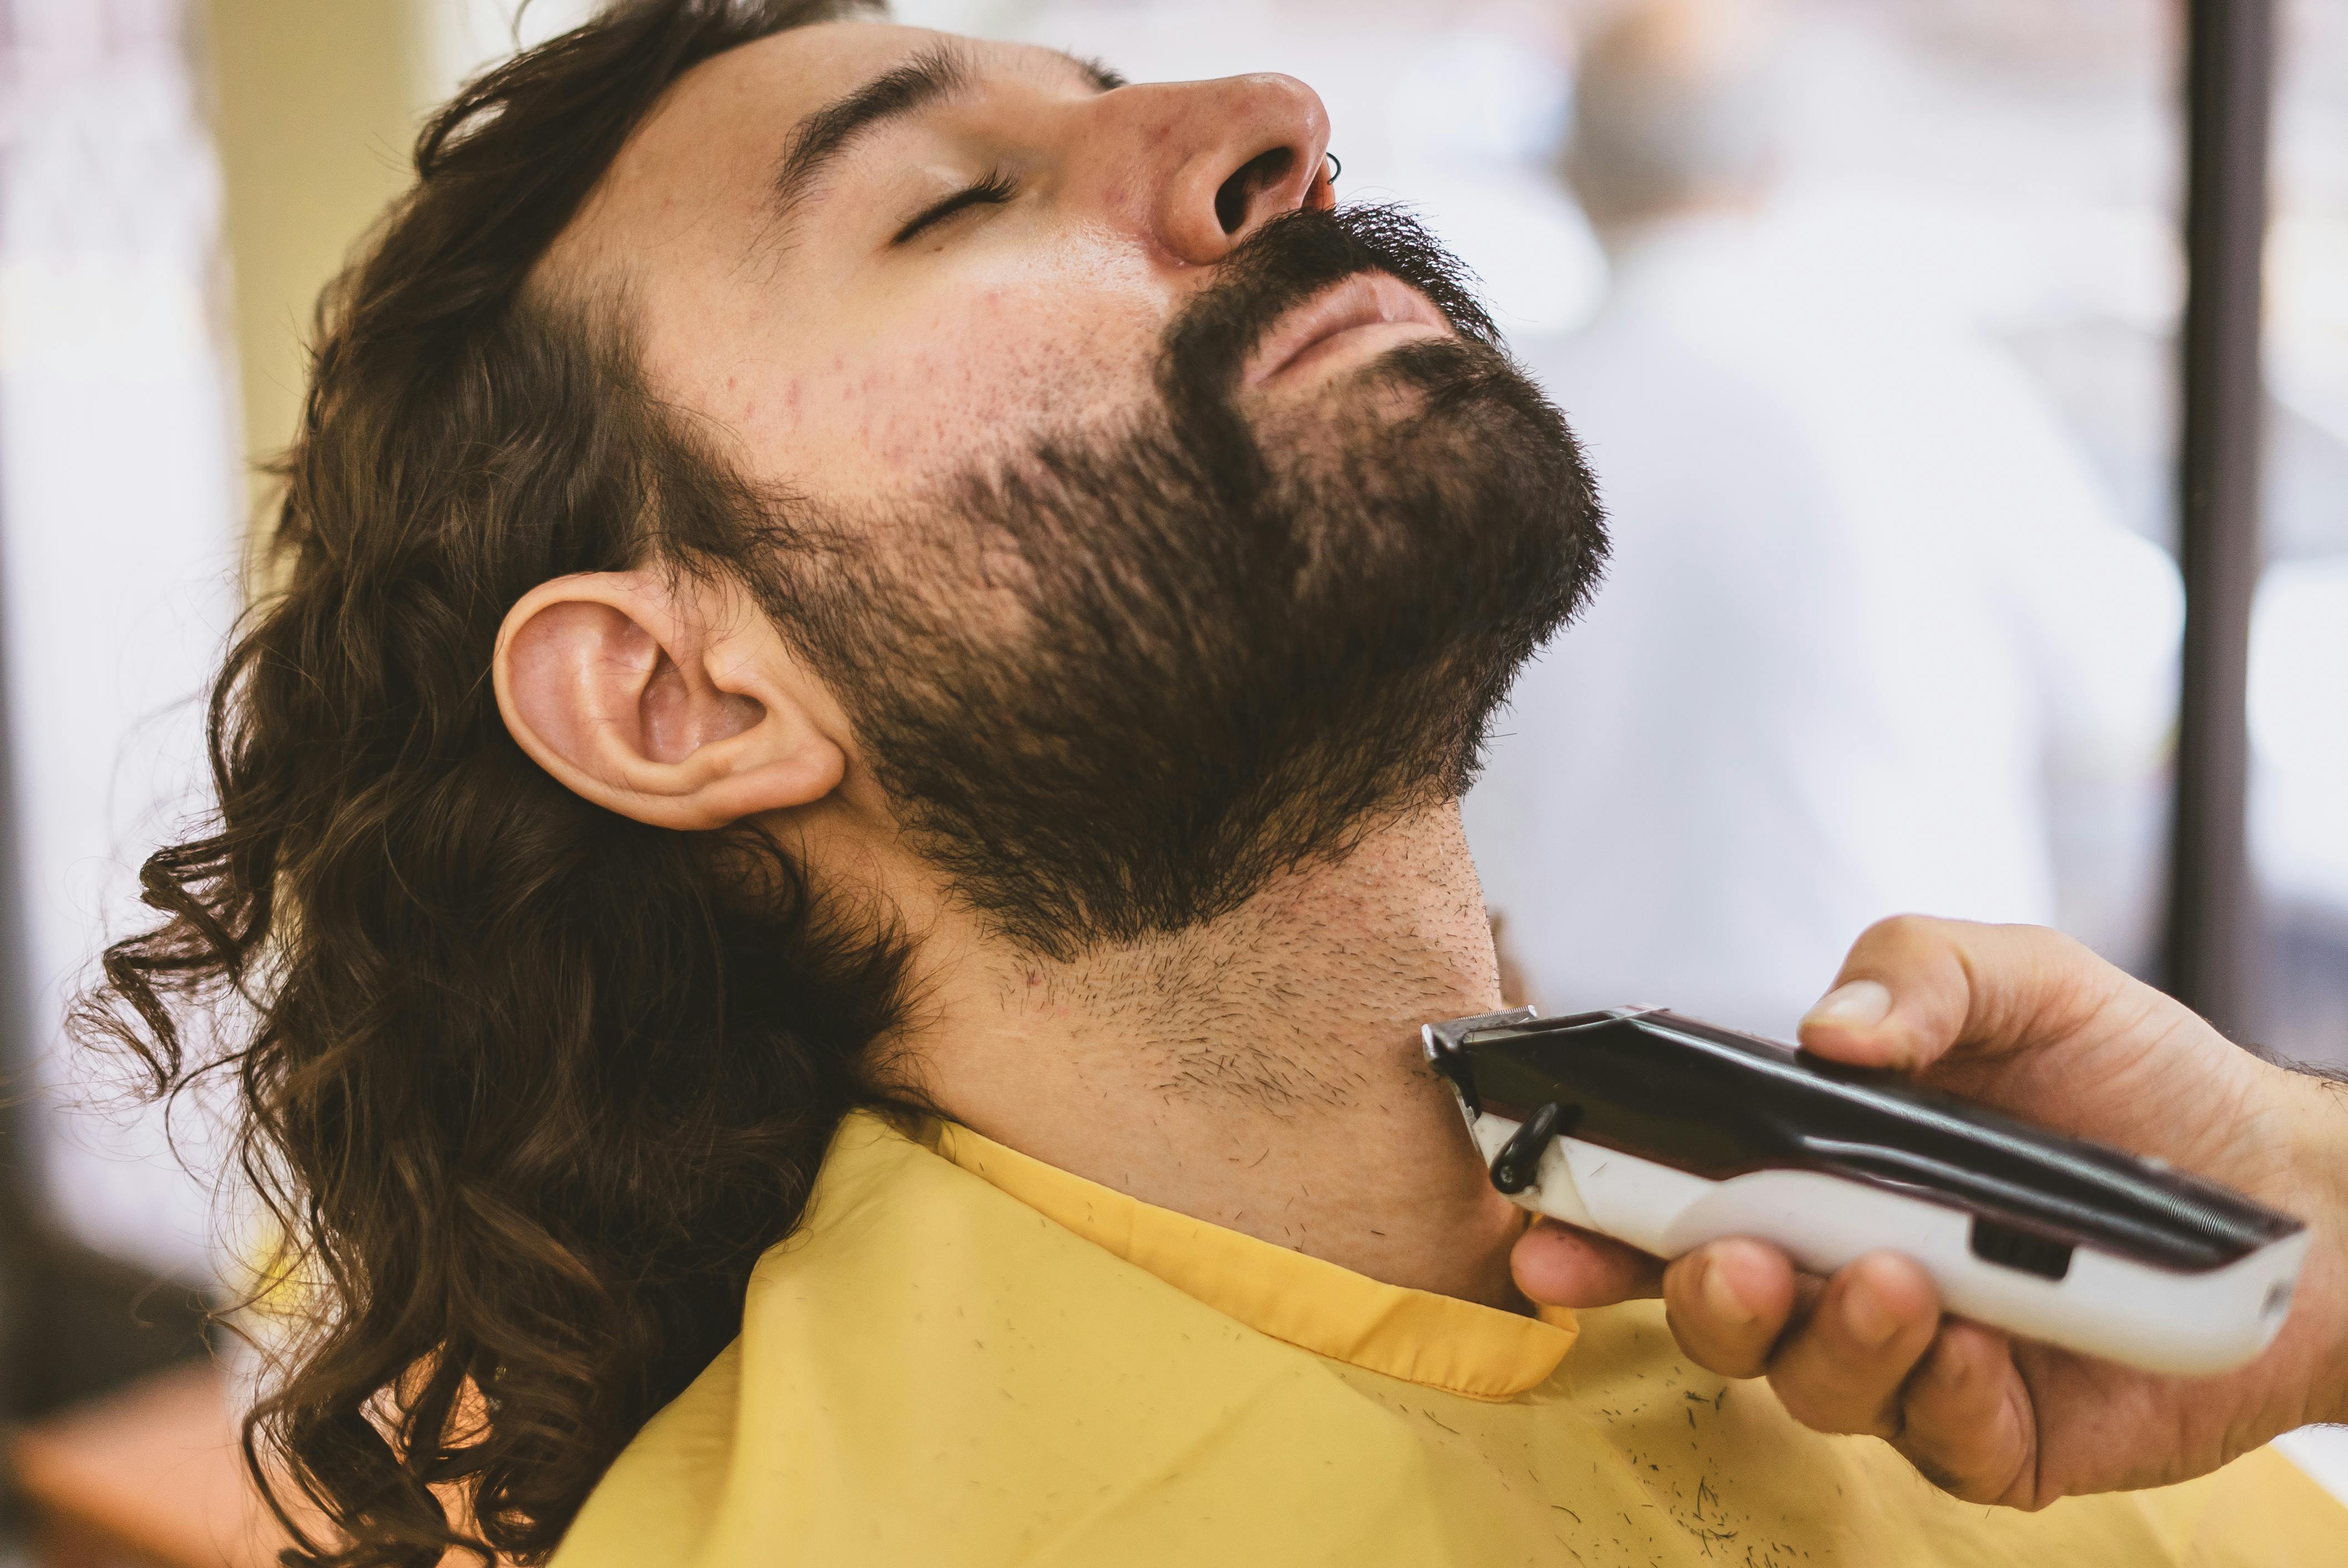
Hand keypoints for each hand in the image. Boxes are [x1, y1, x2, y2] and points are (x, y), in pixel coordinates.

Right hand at [1510, 916, 2347, 1507]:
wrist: (2291, 1196)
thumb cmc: (2141, 1080)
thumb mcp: (2027, 981)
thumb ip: (1917, 970)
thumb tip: (1827, 1026)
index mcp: (1816, 1167)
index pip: (1673, 1201)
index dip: (1594, 1223)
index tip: (1544, 1230)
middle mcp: (1839, 1267)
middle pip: (1715, 1310)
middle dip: (1699, 1295)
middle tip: (1734, 1261)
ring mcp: (1911, 1360)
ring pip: (1811, 1381)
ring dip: (1833, 1337)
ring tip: (1897, 1279)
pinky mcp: (1990, 1437)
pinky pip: (1928, 1439)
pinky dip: (1938, 1393)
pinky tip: (1977, 1345)